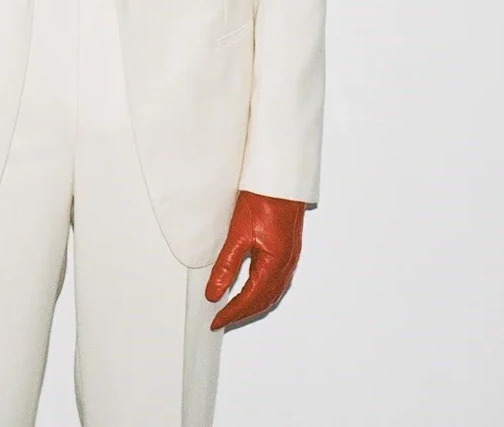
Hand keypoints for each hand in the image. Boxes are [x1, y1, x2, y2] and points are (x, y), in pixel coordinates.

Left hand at [206, 190, 305, 329]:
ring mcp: (289, 260)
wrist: (282, 181)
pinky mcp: (289, 252)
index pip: (249, 300)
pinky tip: (252, 290)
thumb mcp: (238, 234)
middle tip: (221, 319)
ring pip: (271, 294)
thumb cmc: (264, 200)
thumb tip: (214, 292)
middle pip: (263, 302)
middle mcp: (286, 266)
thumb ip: (226, 266)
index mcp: (274, 265)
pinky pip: (276, 282)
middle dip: (242, 313)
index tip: (215, 321)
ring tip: (233, 309)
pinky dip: (262, 292)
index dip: (231, 313)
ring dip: (253, 305)